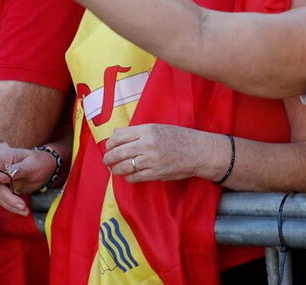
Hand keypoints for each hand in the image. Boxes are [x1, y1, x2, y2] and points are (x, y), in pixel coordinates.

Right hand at [0, 142, 53, 215]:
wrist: (47, 168)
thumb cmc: (39, 161)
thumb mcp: (32, 164)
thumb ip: (18, 170)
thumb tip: (1, 177)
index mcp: (0, 157)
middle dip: (7, 198)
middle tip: (22, 205)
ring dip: (11, 205)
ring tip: (25, 210)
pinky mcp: (4, 190)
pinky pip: (5, 200)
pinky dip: (13, 207)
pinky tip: (24, 211)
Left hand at [103, 124, 225, 182]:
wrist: (197, 151)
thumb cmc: (178, 137)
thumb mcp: (157, 127)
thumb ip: (136, 131)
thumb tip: (116, 133)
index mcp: (147, 130)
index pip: (119, 136)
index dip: (110, 143)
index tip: (109, 147)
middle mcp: (147, 144)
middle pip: (118, 152)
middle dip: (109, 158)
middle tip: (107, 160)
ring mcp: (151, 160)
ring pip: (124, 166)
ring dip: (116, 169)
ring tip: (114, 169)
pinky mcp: (155, 173)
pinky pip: (134, 177)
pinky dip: (128, 177)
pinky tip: (128, 175)